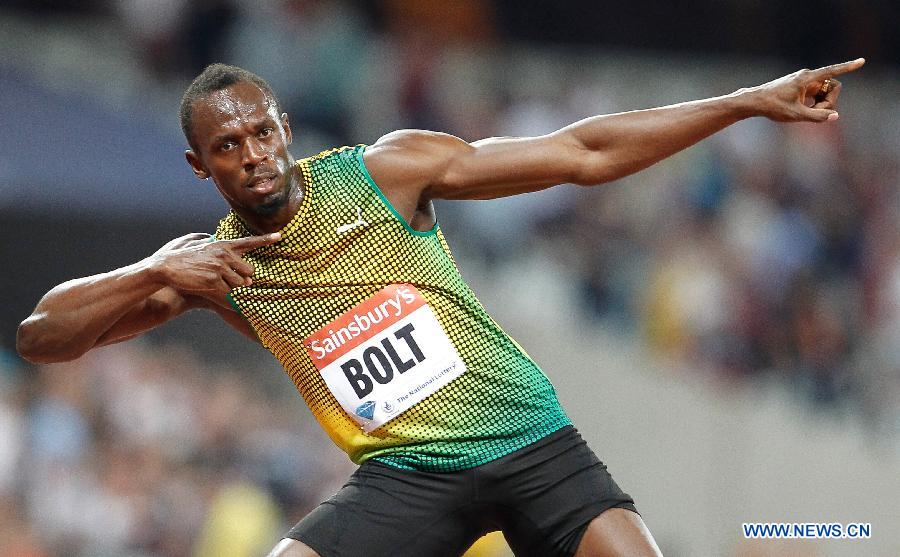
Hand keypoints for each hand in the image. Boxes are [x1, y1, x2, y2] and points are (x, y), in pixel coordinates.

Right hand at [148, 232, 280, 300]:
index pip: (249, 242)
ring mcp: (220, 268)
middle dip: (243, 281)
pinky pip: (228, 295)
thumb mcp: (203, 248)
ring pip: (240, 286)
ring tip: (214, 285)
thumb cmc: (185, 259)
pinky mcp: (214, 281)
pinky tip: (215, 296)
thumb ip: (221, 253)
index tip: (280, 236)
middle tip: (227, 282)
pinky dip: (226, 300)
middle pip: (250, 273)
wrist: (166, 266)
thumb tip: (240, 269)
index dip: (266, 240)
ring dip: (232, 290)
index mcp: (224, 245)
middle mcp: (225, 254)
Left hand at [746, 58, 864, 122]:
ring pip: (824, 92)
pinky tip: (804, 110)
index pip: (832, 71)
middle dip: (829, 102)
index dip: (848, 68)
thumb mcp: (795, 115)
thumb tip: (835, 116)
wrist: (755, 102)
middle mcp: (807, 76)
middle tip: (814, 113)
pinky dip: (814, 104)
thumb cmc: (773, 107)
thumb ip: (816, 117)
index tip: (862, 61)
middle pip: (832, 87)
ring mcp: (805, 81)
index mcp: (807, 78)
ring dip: (821, 104)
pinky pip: (817, 95)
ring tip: (805, 113)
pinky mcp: (801, 87)